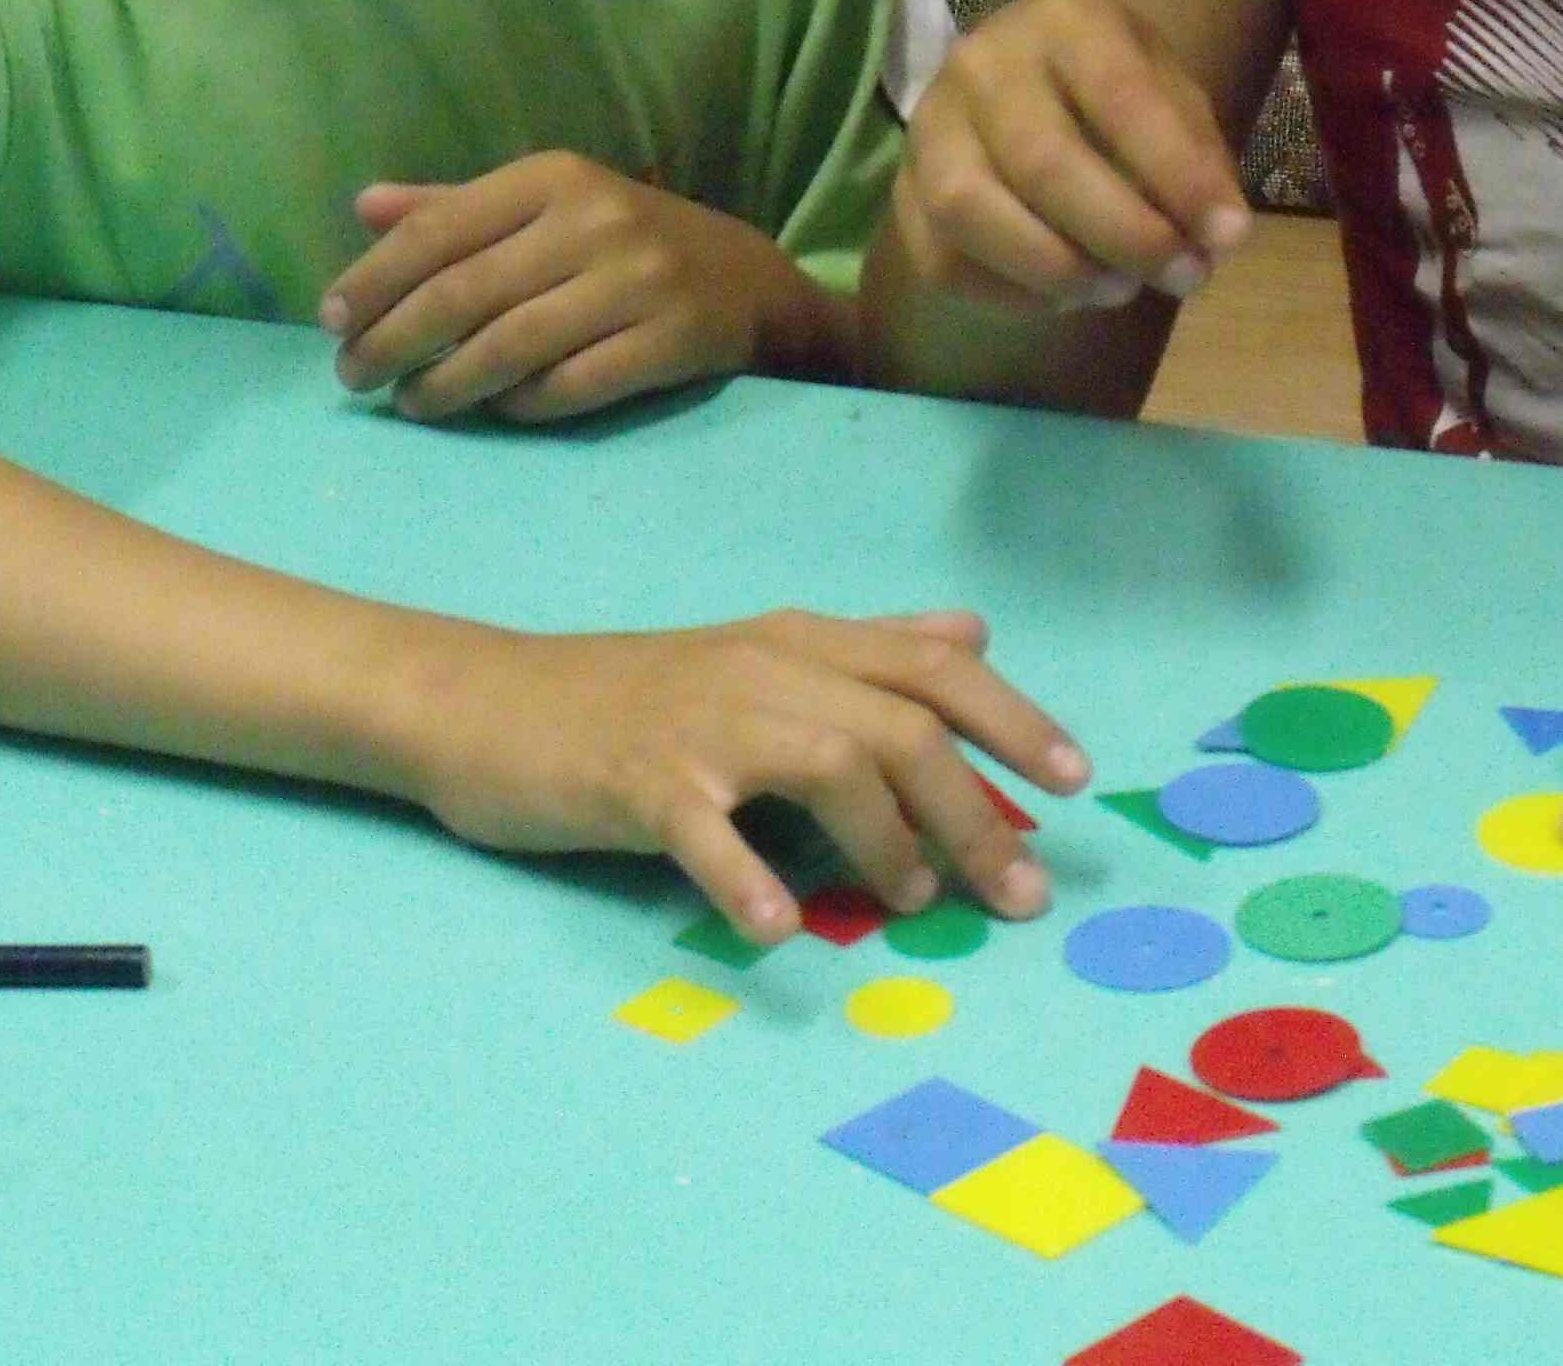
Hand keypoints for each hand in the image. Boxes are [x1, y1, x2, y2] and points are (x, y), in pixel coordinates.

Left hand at [322, 153, 832, 419]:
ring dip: (444, 386)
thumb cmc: (630, 242)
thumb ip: (459, 208)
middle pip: (463, 292)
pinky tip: (492, 412)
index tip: (330, 321)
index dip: (373, 280)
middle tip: (353, 376)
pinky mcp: (670, 342)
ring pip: (509, 347)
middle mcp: (596, 221)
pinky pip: (568, 387)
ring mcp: (638, 283)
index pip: (439, 230)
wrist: (752, 286)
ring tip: (410, 404)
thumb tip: (365, 208)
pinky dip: (518, 406)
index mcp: (555, 178)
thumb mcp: (552, 206)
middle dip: (392, 341)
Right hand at [403, 606, 1088, 943]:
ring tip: (912, 903)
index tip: (1075, 781)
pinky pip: (704, 830)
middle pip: (900, 727)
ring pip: (826, 762)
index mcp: (801, 643)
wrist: (486, 702)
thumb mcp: (760, 655)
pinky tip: (779, 929)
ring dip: (885, 840)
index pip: (933, 669)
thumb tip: (971, 632)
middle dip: (974, 811)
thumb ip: (867, 649)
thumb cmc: (632, 693)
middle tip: (1018, 892)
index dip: (1013, 718)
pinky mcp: (635, 782)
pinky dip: (748, 878)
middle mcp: (765, 671)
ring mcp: (701, 726)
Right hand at [890, 0, 1249, 315]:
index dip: (1177, 175)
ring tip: (1117, 287)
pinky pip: (942, 260)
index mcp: (1065, 21)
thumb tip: (1218, 237)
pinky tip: (1063, 293)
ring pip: (969, 211)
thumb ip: (1198, 160)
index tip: (1227, 237)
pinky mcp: (902, 191)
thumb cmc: (1114, 91)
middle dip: (1125, 236)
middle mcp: (982, 62)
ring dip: (1056, 269)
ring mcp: (929, 126)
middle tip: (1183, 276)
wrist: (1031, 81)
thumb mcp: (1172, 96)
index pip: (1119, 96)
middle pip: (1041, 162)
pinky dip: (1010, 295)